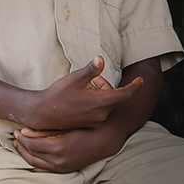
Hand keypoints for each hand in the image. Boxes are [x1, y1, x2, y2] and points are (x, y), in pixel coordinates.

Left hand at [13, 123, 125, 172]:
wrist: (106, 139)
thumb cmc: (88, 127)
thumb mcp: (66, 124)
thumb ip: (44, 130)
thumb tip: (24, 131)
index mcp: (58, 147)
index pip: (31, 144)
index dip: (21, 137)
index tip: (17, 130)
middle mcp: (59, 160)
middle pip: (31, 154)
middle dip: (21, 146)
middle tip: (15, 137)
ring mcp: (62, 167)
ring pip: (35, 163)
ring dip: (25, 154)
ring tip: (19, 146)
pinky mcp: (66, 170)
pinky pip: (44, 170)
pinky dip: (34, 165)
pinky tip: (30, 158)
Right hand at [24, 56, 141, 131]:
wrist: (42, 113)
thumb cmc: (58, 94)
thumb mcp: (75, 78)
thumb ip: (91, 69)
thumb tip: (101, 59)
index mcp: (100, 102)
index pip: (126, 94)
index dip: (135, 86)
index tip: (141, 80)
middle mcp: (102, 113)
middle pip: (115, 96)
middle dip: (107, 86)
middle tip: (93, 79)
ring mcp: (96, 120)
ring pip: (107, 103)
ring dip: (102, 94)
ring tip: (85, 88)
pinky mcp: (91, 124)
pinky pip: (101, 111)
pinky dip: (97, 102)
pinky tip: (82, 98)